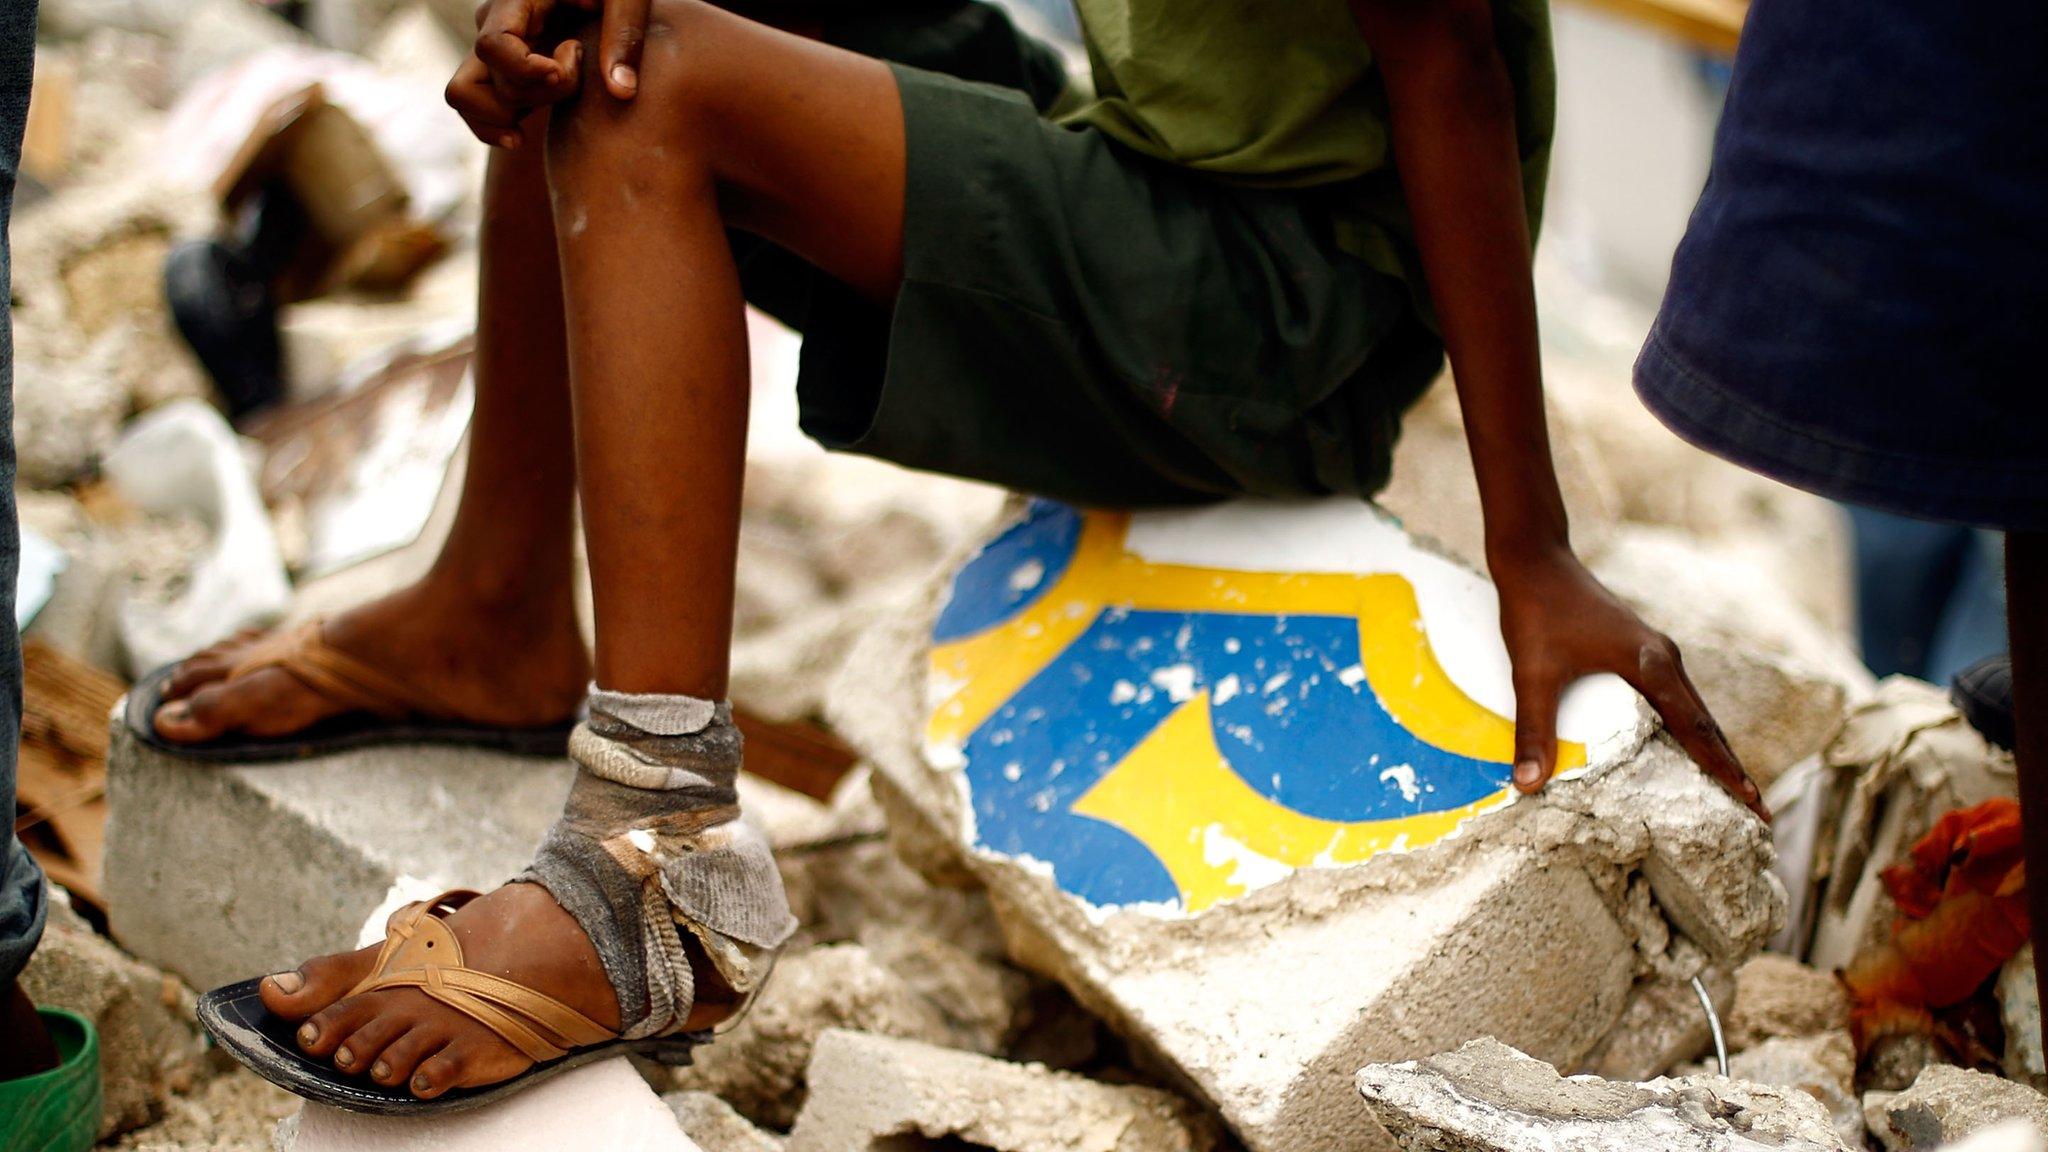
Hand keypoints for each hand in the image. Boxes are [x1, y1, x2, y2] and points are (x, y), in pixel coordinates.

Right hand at [446, 0, 649, 145]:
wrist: (603, 1)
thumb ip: (625, 33)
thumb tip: (620, 90)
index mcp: (516, 1)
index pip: (493, 44)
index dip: (524, 71)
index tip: (560, 74)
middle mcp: (493, 24)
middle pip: (491, 79)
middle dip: (539, 94)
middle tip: (580, 73)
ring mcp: (492, 52)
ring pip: (467, 97)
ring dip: (508, 116)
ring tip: (552, 109)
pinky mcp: (500, 74)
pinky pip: (472, 109)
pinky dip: (490, 130)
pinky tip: (521, 139)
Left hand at [1489, 541, 1769, 821]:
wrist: (1537, 560)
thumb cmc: (1536, 612)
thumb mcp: (1531, 673)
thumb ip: (1534, 729)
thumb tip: (1529, 784)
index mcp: (1650, 664)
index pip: (1696, 728)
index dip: (1723, 768)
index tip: (1752, 801)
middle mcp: (1664, 658)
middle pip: (1707, 723)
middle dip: (1731, 768)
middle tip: (1759, 812)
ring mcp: (1656, 652)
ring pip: (1695, 710)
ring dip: (1713, 748)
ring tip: (1734, 788)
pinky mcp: (1642, 650)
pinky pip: (1677, 698)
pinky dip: (1690, 728)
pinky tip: (1687, 747)